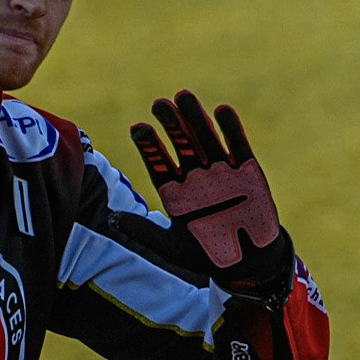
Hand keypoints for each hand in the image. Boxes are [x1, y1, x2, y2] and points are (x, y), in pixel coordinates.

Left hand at [123, 90, 292, 301]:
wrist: (248, 263)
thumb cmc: (207, 255)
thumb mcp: (171, 246)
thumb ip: (144, 231)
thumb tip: (111, 218)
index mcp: (176, 192)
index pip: (158, 163)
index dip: (149, 146)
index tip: (138, 128)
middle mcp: (196, 177)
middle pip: (181, 145)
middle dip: (171, 124)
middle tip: (159, 104)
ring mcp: (222, 172)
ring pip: (205, 139)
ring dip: (195, 118)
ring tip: (183, 96)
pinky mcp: (248, 172)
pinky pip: (238, 147)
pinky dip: (231, 129)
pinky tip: (221, 110)